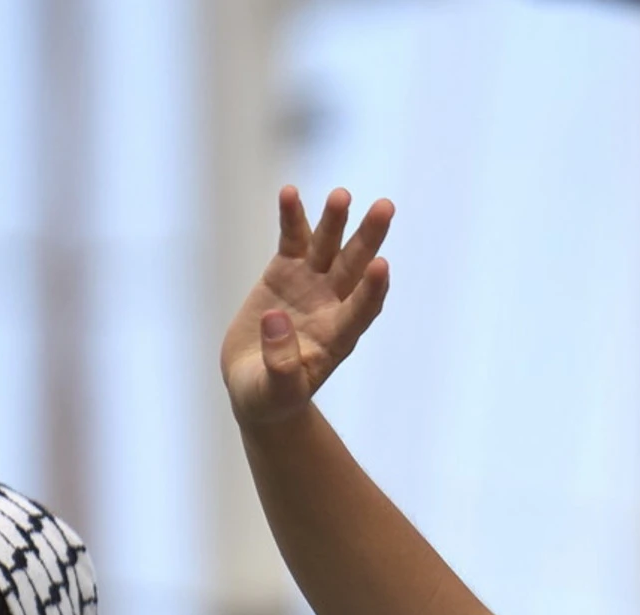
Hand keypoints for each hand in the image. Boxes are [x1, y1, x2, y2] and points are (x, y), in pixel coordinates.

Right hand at [221, 185, 393, 426]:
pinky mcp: (285, 272)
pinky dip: (291, 217)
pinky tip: (289, 192)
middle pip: (355, 267)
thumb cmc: (270, 398)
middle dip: (369, 238)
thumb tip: (276, 319)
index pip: (362, 309)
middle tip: (386, 207)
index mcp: (337, 338)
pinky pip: (292, 240)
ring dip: (335, 221)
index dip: (372, 290)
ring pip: (327, 247)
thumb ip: (280, 363)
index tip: (382, 266)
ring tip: (342, 195)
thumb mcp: (274, 392)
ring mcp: (310, 285)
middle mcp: (331, 305)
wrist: (254, 386)